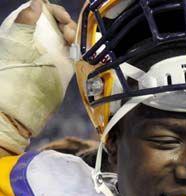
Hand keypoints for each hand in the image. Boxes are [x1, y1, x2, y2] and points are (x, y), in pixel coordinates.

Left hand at [0, 0, 76, 151]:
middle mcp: (37, 39)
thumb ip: (26, 21)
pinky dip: (75, 47)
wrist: (21, 102)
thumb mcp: (20, 42)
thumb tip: (37, 2)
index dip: (55, 12)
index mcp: (25, 31)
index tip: (63, 19)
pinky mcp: (59, 66)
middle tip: (69, 34)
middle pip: (56, 22)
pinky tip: (75, 49)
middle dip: (66, 23)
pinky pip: (70, 50)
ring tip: (71, 42)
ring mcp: (49, 52)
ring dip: (71, 34)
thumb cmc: (16, 73)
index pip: (43, 11)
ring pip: (64, 35)